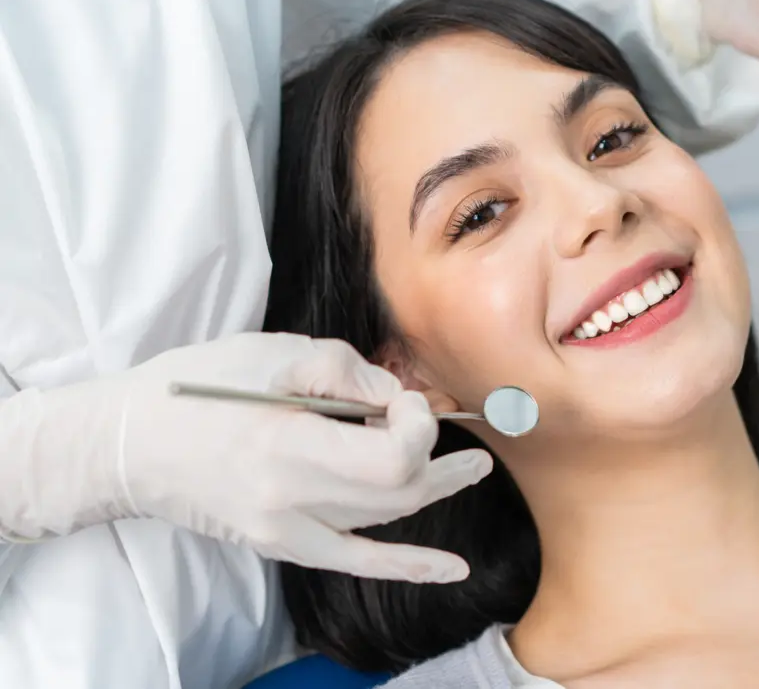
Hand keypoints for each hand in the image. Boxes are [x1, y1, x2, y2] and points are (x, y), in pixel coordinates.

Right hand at [0, 333, 491, 581]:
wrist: (130, 444)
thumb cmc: (197, 385)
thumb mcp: (274, 351)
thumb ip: (346, 371)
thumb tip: (396, 397)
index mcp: (288, 446)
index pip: (391, 458)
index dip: (418, 427)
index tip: (408, 400)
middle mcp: (290, 500)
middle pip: (398, 492)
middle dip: (440, 459)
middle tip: (467, 437)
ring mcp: (286, 530)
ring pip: (384, 520)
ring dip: (430, 491)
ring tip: (466, 470)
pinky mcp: (280, 543)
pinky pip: (355, 560)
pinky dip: (407, 564)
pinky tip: (451, 568)